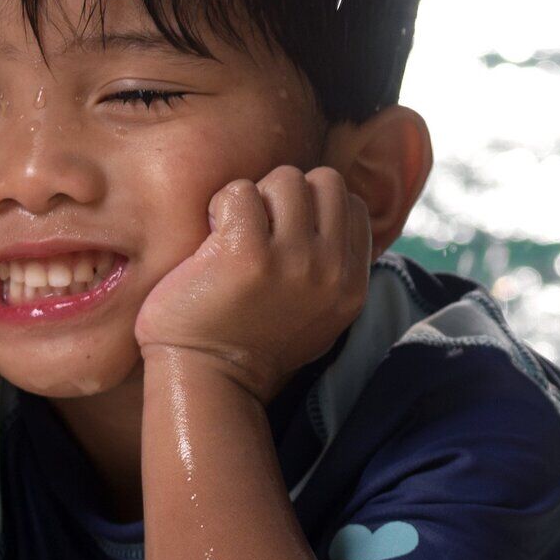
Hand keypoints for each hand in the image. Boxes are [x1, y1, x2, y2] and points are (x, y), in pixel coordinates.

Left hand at [134, 168, 378, 400]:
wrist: (206, 380)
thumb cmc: (252, 346)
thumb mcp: (319, 316)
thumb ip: (333, 271)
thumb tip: (333, 216)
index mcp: (350, 285)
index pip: (352, 205)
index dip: (316, 206)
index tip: (285, 232)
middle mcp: (330, 270)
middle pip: (325, 182)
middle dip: (289, 194)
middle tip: (258, 227)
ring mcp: (292, 260)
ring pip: (285, 179)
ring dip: (255, 197)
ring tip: (233, 232)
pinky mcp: (246, 253)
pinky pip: (239, 192)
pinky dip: (220, 206)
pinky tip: (210, 240)